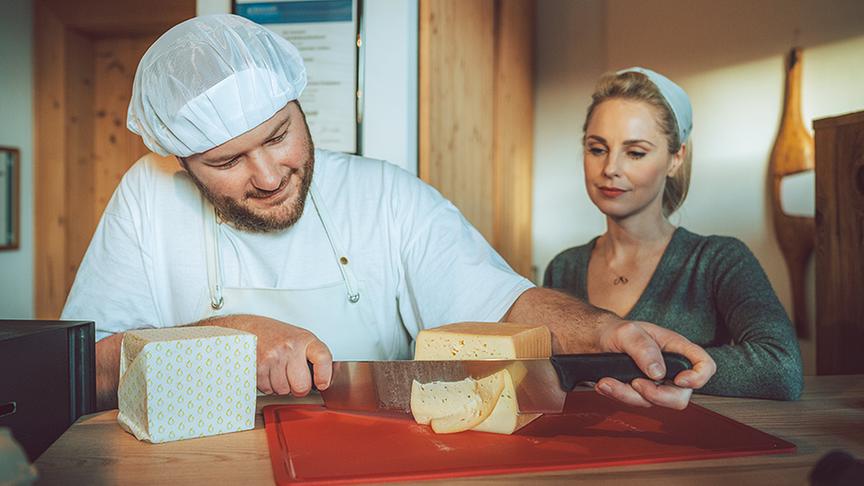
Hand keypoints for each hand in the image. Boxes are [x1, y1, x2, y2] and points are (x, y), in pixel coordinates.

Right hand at [209, 315, 332, 395]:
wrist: (250, 329)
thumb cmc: (277, 336)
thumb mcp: (300, 339)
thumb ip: (313, 358)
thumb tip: (322, 382)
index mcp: (304, 340)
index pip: (322, 358)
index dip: (324, 375)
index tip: (322, 384)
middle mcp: (289, 347)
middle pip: (301, 386)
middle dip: (299, 388)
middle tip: (294, 379)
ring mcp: (272, 357)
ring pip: (283, 391)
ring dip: (281, 386)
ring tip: (278, 370)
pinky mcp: (258, 367)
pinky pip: (268, 390)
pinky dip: (268, 386)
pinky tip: (268, 372)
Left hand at [595, 320, 715, 409]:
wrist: (597, 340)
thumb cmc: (618, 332)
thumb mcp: (627, 332)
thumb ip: (644, 349)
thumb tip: (658, 373)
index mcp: (676, 348)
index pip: (704, 365)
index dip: (699, 377)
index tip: (679, 380)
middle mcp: (670, 369)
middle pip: (680, 396)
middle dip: (656, 396)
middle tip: (635, 383)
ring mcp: (656, 384)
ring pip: (654, 403)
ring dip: (628, 395)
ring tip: (608, 381)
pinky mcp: (640, 393)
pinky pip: (634, 403)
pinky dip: (618, 395)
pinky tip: (605, 384)